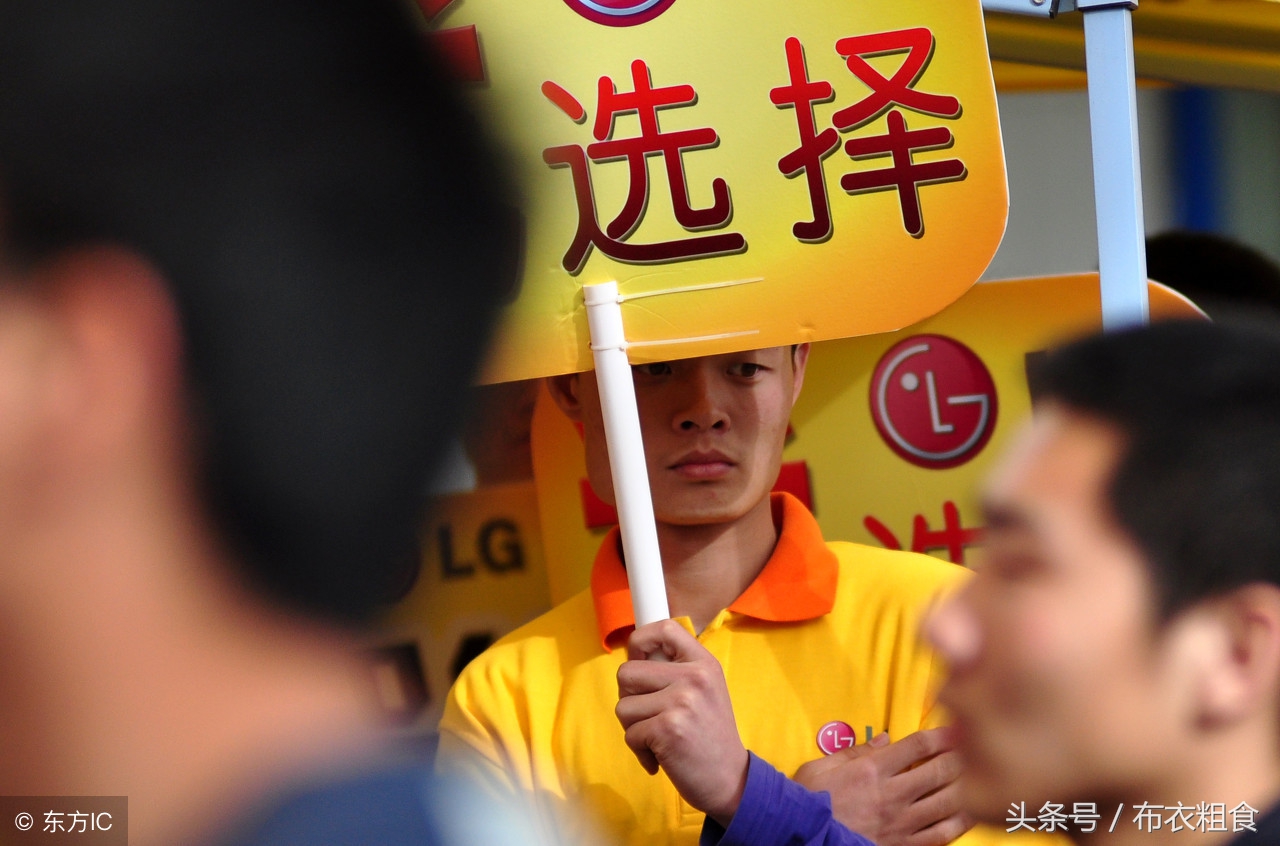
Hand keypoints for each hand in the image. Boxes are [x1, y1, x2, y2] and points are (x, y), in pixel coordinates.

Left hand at [615, 619, 748, 826]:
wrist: (731, 780)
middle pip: (627, 672)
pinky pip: (630, 734)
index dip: (640, 642)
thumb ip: (676, 670)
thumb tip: (633, 656)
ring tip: (658, 738)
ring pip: (623, 706)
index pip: (664, 628)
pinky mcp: (667, 729)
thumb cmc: (709, 736)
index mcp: (704, 663)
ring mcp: (681, 702)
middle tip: (650, 716)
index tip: (640, 662)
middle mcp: (694, 677)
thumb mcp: (706, 690)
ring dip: (634, 728)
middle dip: (629, 698)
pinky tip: (661, 756)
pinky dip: (640, 750)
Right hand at [794, 727, 970, 845]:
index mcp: (871, 771)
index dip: (941, 734)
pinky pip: (940, 834)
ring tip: (983, 775)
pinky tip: (970, 812)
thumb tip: (884, 739)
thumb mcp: (820, 767)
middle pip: (938, 771)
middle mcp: (890, 795)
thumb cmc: (806, 801)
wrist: (800, 837)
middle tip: (979, 746)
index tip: (955, 727)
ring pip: (945, 803)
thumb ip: (854, 751)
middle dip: (962, 756)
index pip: (916, 746)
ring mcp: (899, 823)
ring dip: (967, 787)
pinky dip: (959, 822)